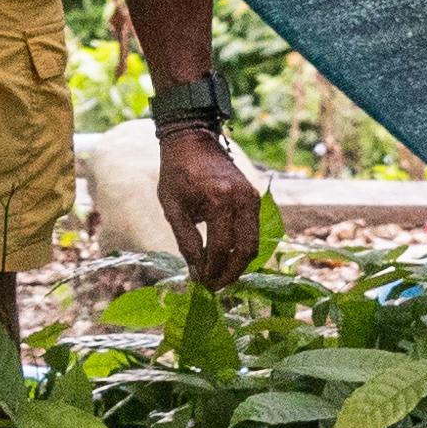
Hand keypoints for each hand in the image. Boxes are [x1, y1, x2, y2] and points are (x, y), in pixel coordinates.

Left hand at [156, 124, 267, 289]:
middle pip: (246, 251)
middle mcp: (242, 200)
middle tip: (213, 287)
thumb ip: (186, 241)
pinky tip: (224, 257)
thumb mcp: (173, 207)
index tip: (202, 284)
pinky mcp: (253, 197)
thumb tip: (197, 272)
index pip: (222, 248)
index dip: (213, 271)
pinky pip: (253, 231)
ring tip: (219, 276)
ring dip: (238, 264)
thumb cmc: (177, 172)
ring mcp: (252, 198)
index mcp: (220, 201)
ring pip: (254, 244)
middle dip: (230, 274)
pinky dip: (241, 248)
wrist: (192, 140)